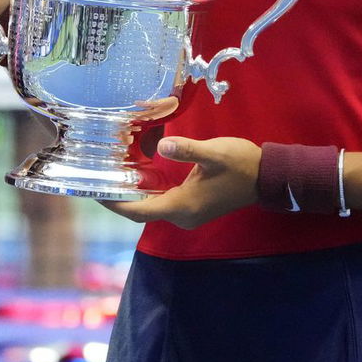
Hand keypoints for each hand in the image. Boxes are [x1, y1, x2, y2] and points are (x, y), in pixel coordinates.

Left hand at [103, 136, 260, 228]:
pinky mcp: (192, 207)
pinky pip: (161, 203)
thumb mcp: (213, 153)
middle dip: (118, 197)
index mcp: (182, 206)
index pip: (139, 211)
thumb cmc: (240, 164)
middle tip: (97, 177)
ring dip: (132, 195)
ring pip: (150, 207)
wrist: (266, 176)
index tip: (94, 191)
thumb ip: (187, 149)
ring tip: (111, 174)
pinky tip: (137, 175)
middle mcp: (181, 216)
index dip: (115, 204)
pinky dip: (146, 192)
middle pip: (140, 212)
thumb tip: (163, 145)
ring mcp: (187, 214)